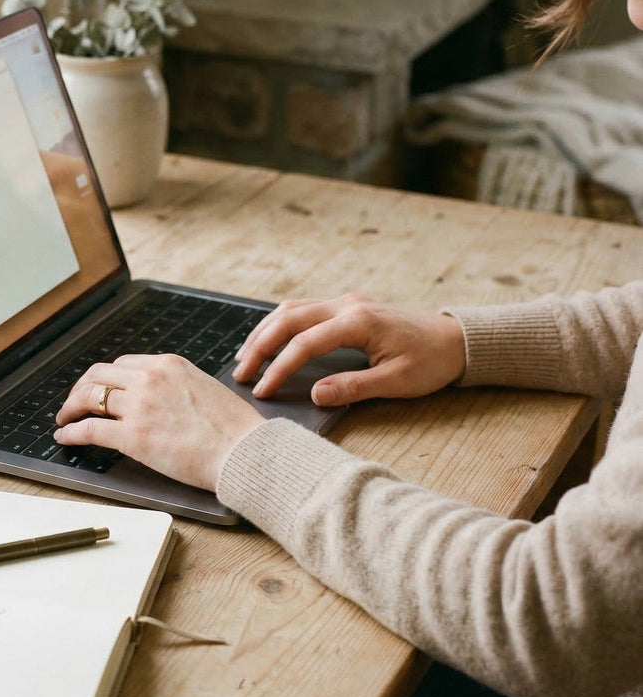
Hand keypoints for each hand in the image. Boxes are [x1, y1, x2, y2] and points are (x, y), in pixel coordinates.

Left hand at [54, 354, 264, 491]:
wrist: (244, 451)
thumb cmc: (234, 428)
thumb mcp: (203, 387)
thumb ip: (177, 386)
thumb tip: (162, 397)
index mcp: (168, 364)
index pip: (122, 364)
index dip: (104, 378)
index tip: (98, 389)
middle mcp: (149, 378)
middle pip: (98, 375)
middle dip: (81, 388)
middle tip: (74, 402)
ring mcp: (139, 406)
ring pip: (88, 398)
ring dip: (70, 408)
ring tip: (64, 419)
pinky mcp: (133, 436)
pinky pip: (90, 429)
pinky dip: (71, 432)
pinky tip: (65, 436)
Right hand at [233, 294, 465, 405]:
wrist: (455, 339)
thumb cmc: (431, 362)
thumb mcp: (398, 382)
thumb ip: (354, 387)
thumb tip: (315, 394)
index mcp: (359, 322)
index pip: (305, 343)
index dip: (279, 368)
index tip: (262, 390)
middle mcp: (347, 304)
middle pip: (288, 319)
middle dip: (260, 346)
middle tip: (241, 373)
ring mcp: (345, 302)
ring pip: (291, 309)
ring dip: (264, 332)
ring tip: (245, 357)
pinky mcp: (346, 306)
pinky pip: (302, 309)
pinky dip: (279, 325)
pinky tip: (268, 340)